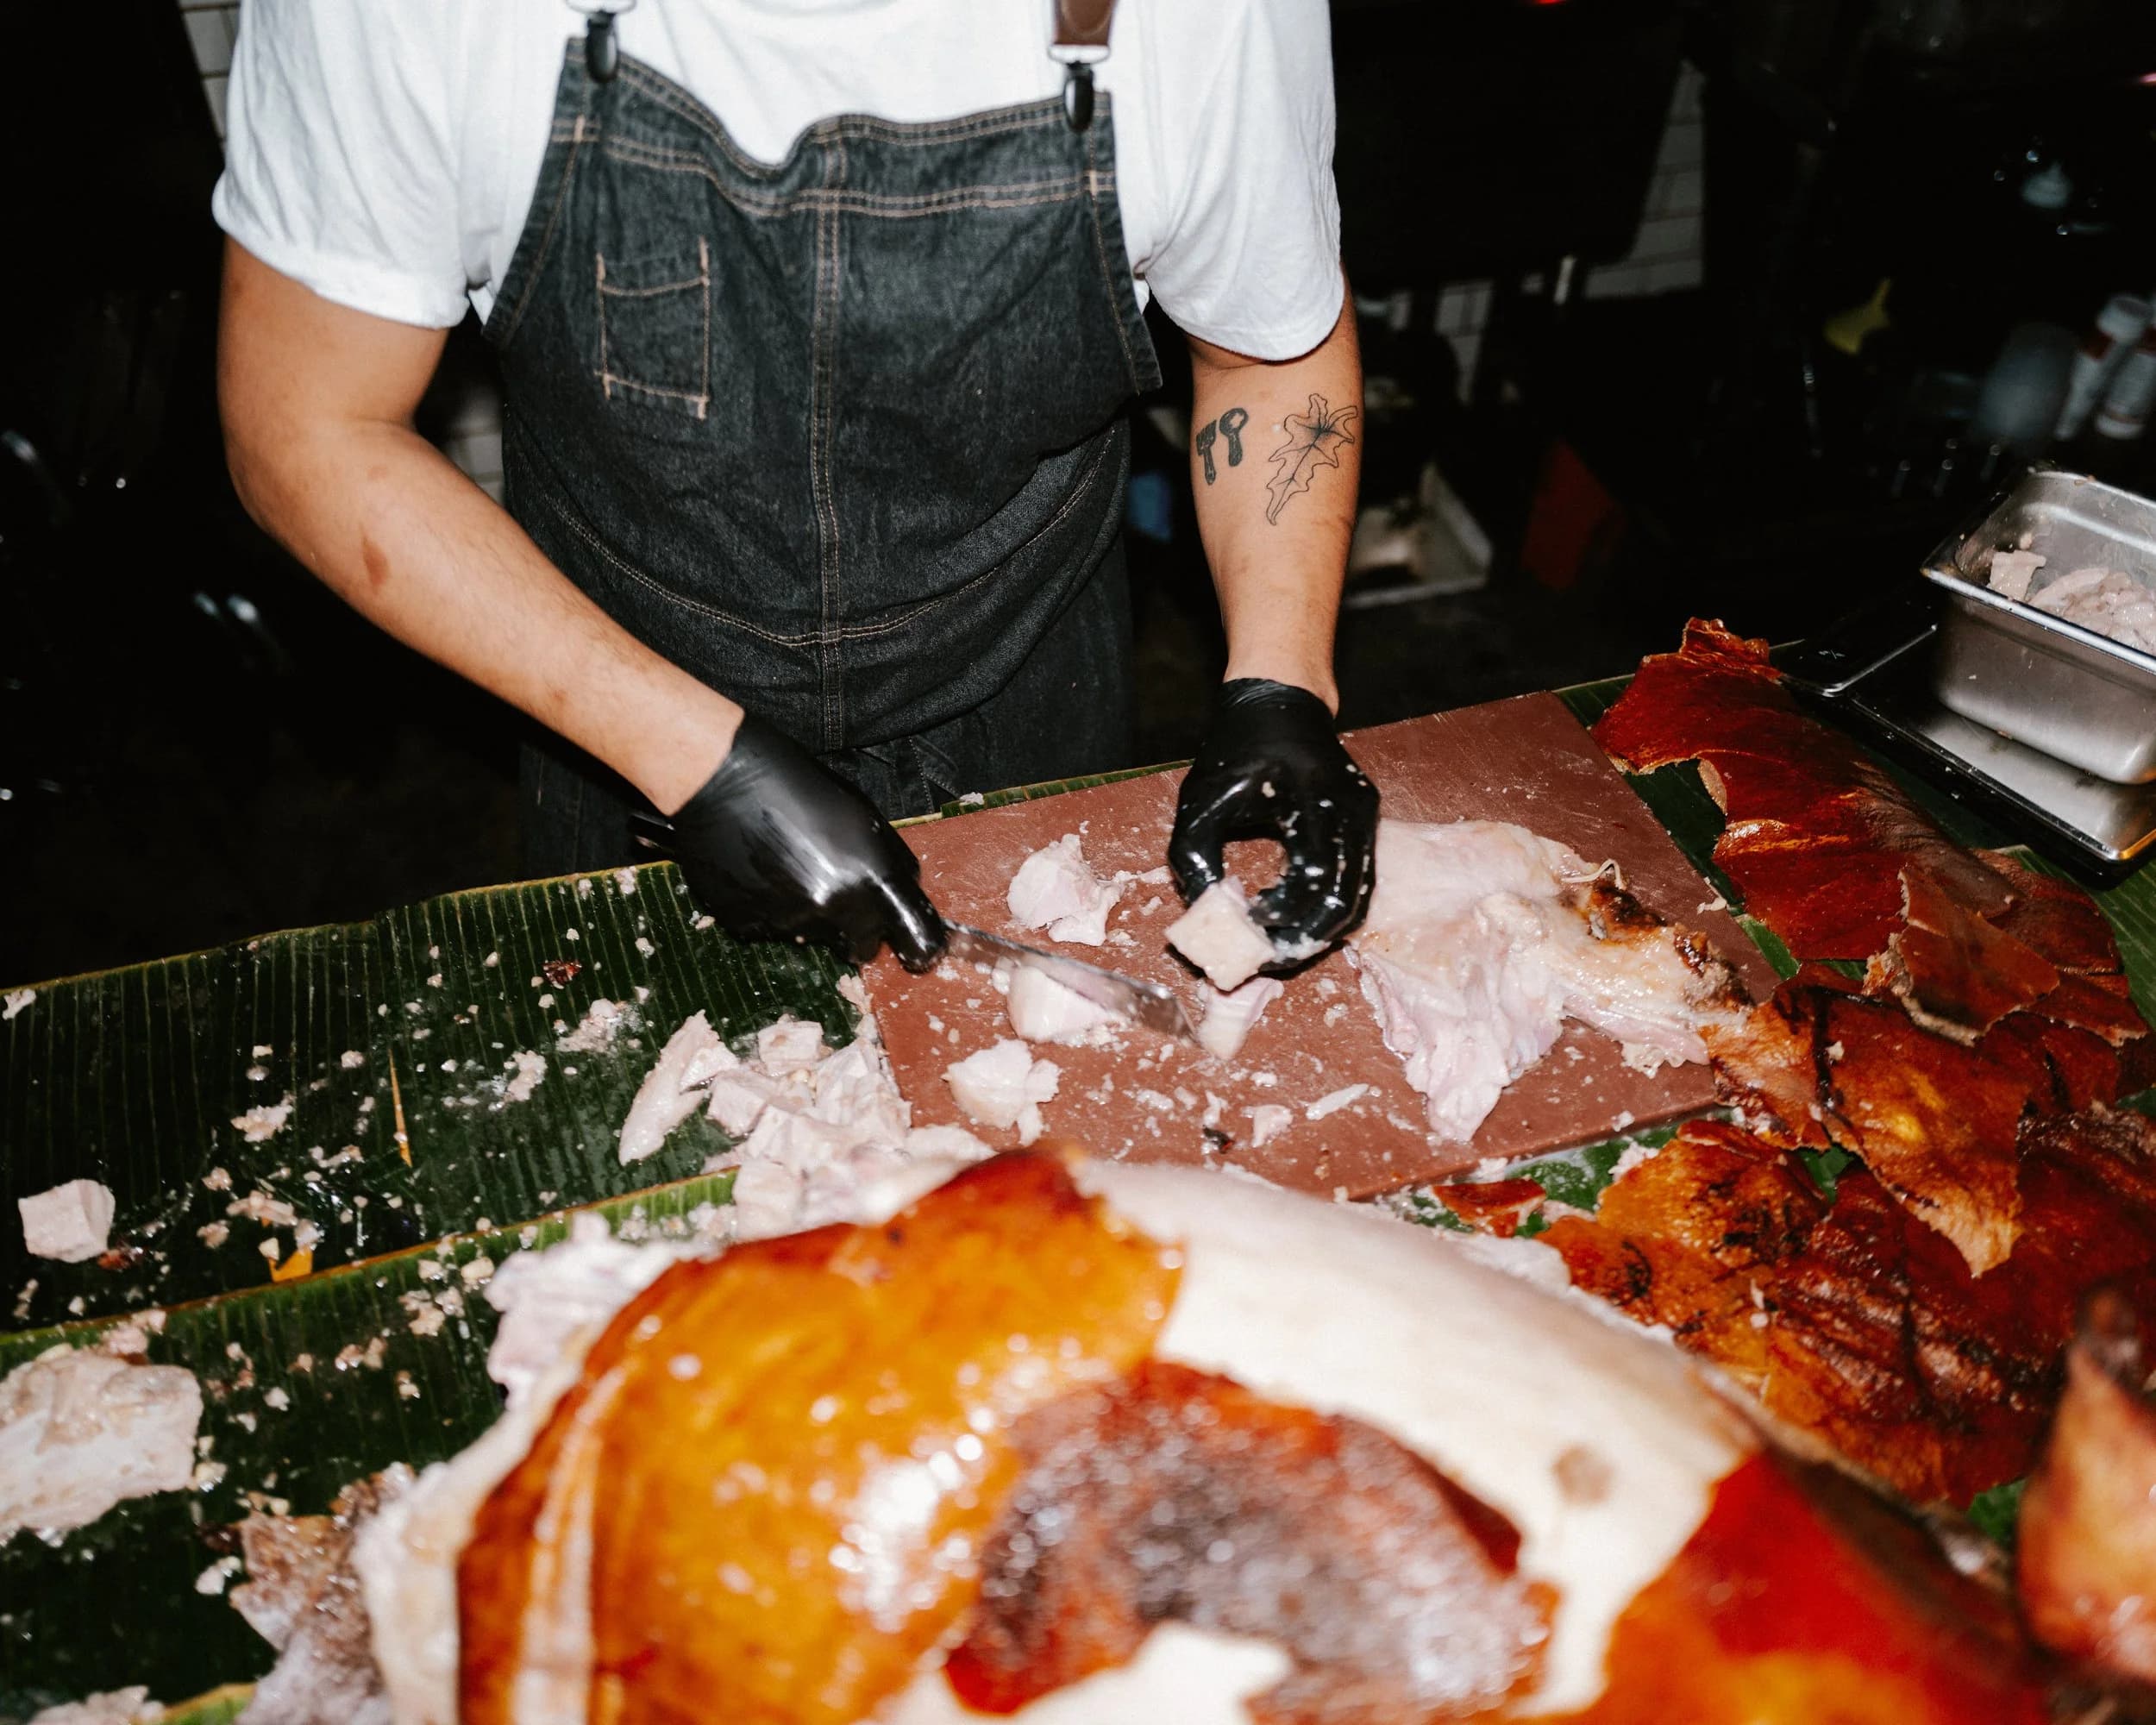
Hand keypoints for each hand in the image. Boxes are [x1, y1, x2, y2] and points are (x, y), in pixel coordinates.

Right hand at [654, 717, 946, 970]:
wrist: (718, 779)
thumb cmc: (794, 786)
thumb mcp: (862, 817)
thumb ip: (888, 864)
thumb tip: (904, 897)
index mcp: (871, 877)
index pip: (918, 940)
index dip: (920, 948)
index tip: (916, 950)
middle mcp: (832, 907)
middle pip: (862, 947)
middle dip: (858, 929)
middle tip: (838, 889)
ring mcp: (786, 921)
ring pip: (815, 938)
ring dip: (811, 915)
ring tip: (789, 867)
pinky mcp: (746, 927)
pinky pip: (773, 931)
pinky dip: (772, 911)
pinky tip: (762, 872)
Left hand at [1169, 679, 1378, 965]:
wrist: (1280, 706)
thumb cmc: (1234, 753)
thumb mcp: (1198, 801)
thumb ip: (1193, 858)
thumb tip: (1208, 913)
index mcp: (1309, 800)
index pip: (1310, 881)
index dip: (1281, 916)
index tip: (1249, 926)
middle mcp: (1349, 810)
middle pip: (1344, 900)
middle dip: (1306, 939)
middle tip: (1271, 958)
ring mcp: (1366, 816)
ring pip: (1358, 897)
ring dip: (1322, 930)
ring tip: (1284, 947)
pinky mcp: (1368, 821)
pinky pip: (1359, 879)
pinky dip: (1332, 907)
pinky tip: (1299, 918)